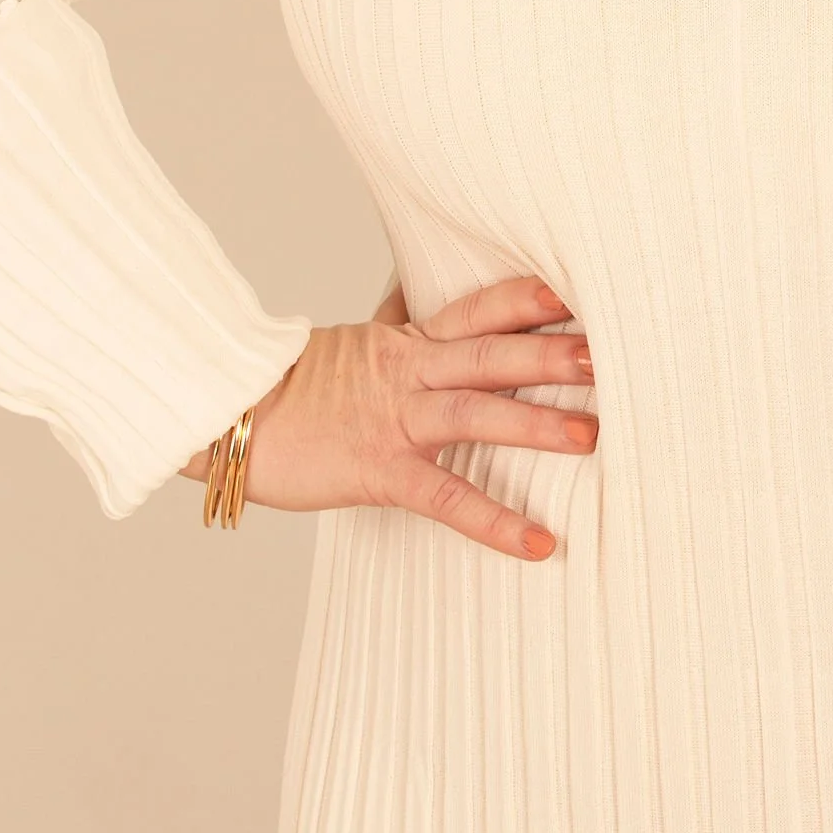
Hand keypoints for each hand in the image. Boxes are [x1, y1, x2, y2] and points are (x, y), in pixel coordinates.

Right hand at [179, 270, 596, 559]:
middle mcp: (407, 373)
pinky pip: (446, 497)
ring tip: (592, 435)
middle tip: (608, 354)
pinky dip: (496, 522)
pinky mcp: (377, 470)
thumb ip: (403, 335)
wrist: (225, 415)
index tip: (578, 290)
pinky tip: (541, 542)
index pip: (477, 311)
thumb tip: (427, 307)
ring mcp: (393, 420)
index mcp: (406, 342)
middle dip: (550, 354)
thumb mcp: (356, 348)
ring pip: (475, 414)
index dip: (526, 299)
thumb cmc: (292, 390)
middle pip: (489, 354)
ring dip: (536, 425)